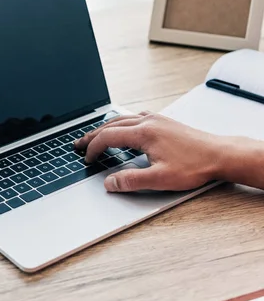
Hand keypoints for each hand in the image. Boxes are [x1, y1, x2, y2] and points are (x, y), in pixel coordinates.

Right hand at [74, 112, 226, 191]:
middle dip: (93, 136)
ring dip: (106, 128)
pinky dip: (121, 123)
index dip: (94, 148)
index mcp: (143, 133)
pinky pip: (135, 117)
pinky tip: (123, 129)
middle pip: (111, 125)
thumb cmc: (196, 165)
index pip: (108, 137)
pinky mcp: (164, 122)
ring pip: (122, 119)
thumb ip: (131, 181)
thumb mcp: (160, 179)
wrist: (221, 155)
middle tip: (80, 145)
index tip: (87, 158)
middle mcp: (148, 121)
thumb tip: (110, 183)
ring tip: (95, 136)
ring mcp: (156, 119)